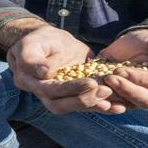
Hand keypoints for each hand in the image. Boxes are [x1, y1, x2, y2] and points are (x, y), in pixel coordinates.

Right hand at [5, 24, 125, 114]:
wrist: (48, 42)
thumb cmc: (38, 40)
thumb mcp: (31, 43)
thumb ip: (32, 58)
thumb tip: (44, 73)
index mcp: (29, 81)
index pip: (49, 90)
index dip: (70, 89)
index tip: (91, 82)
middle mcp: (42, 93)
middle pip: (61, 104)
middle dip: (84, 100)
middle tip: (105, 91)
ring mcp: (58, 96)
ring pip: (74, 107)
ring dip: (94, 104)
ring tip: (113, 99)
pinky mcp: (73, 95)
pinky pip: (86, 104)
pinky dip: (102, 106)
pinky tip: (118, 107)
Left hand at [96, 29, 147, 109]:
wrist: (136, 42)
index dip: (141, 80)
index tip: (123, 70)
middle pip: (146, 100)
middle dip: (127, 90)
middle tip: (110, 78)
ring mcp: (141, 97)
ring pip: (130, 105)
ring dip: (115, 97)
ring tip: (101, 85)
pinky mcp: (125, 98)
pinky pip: (117, 105)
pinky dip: (107, 102)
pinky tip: (96, 94)